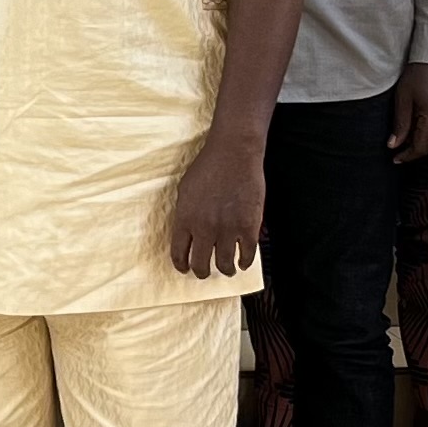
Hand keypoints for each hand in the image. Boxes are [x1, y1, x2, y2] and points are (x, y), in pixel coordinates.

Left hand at [168, 135, 264, 278]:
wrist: (233, 153)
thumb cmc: (208, 167)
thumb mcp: (185, 190)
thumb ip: (185, 214)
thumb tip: (188, 232)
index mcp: (185, 219)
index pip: (179, 254)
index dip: (182, 265)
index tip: (185, 268)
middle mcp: (204, 229)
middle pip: (201, 265)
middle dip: (202, 272)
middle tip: (206, 273)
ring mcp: (227, 229)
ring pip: (225, 264)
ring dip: (225, 270)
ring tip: (227, 269)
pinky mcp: (248, 226)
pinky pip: (247, 255)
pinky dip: (245, 262)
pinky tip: (243, 261)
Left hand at [388, 63, 427, 164]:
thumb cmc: (419, 74)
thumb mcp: (403, 99)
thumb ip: (400, 125)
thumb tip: (394, 144)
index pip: (421, 147)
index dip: (407, 155)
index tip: (396, 159)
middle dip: (415, 151)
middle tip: (399, 147)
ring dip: (426, 145)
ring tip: (410, 137)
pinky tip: (424, 132)